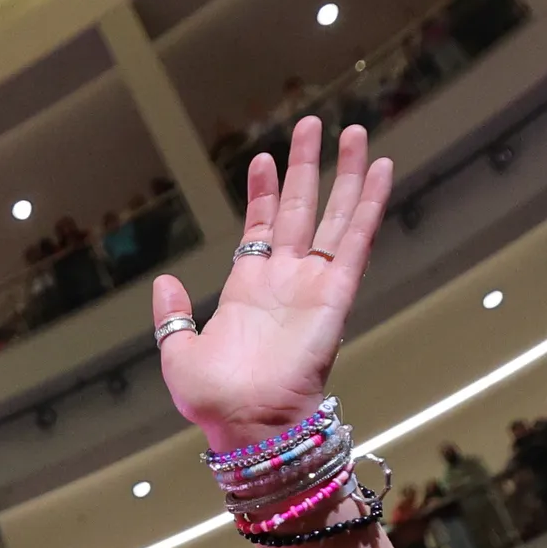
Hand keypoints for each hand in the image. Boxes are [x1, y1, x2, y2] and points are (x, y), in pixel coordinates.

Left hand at [152, 119, 395, 445]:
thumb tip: (165, 282)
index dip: (263, 192)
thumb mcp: (177, 354)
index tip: (263, 158)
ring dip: (343, 173)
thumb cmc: (215, 401)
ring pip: (334, 215)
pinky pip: (356, 240)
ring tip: (353, 130)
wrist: (250, 425)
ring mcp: (312, 284)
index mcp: (248, 290)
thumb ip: (171, 317)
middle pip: (300, 209)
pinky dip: (370, 204)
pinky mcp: (336, 292)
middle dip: (307, 166)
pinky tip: (381, 168)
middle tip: (314, 123)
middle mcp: (284, 280)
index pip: (260, 227)